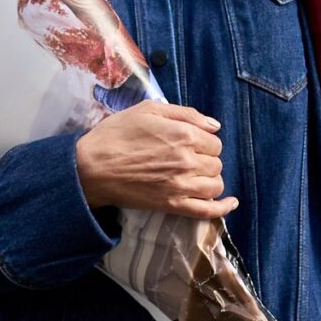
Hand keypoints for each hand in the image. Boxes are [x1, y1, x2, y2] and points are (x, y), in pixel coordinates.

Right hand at [75, 100, 239, 219]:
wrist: (91, 168)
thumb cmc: (115, 135)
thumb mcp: (148, 110)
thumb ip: (185, 114)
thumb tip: (214, 125)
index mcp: (184, 134)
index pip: (214, 140)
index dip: (204, 141)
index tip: (190, 143)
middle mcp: (188, 160)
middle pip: (216, 162)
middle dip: (206, 160)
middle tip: (187, 159)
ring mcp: (182, 185)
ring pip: (215, 185)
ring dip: (210, 180)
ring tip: (195, 177)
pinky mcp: (172, 205)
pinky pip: (207, 211)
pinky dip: (222, 208)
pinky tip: (230, 203)